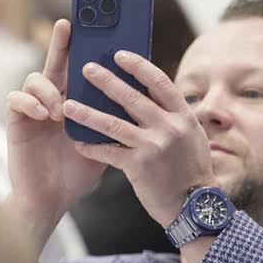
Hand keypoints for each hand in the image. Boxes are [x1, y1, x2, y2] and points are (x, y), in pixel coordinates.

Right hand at [5, 19, 105, 245]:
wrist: (53, 200)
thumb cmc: (78, 171)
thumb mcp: (104, 137)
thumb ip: (115, 114)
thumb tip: (141, 89)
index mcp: (75, 100)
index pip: (80, 67)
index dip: (85, 45)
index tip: (96, 24)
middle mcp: (52, 99)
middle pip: (56, 62)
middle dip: (61, 41)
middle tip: (68, 23)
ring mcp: (32, 109)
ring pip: (34, 79)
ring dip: (48, 89)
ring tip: (60, 110)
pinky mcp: (15, 122)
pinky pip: (16, 100)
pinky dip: (30, 103)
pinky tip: (44, 115)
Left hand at [62, 51, 215, 230]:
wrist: (194, 207)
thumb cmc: (189, 171)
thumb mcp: (191, 137)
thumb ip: (172, 117)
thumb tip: (148, 95)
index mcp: (184, 116)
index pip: (159, 82)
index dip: (139, 66)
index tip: (120, 55)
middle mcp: (169, 127)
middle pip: (132, 97)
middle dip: (106, 81)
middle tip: (85, 69)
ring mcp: (154, 146)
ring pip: (113, 123)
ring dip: (88, 113)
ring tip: (68, 105)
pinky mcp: (139, 166)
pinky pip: (108, 152)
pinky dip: (91, 147)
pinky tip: (77, 142)